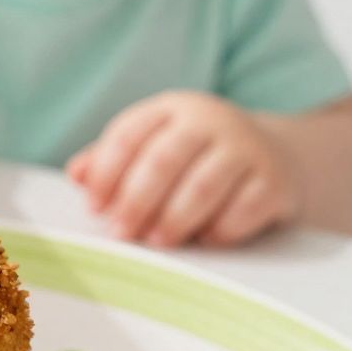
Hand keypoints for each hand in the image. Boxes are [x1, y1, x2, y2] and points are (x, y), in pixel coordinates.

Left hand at [67, 93, 299, 247]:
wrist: (272, 155)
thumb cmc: (195, 157)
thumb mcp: (154, 146)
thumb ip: (112, 160)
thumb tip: (77, 175)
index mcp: (172, 108)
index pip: (129, 135)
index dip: (106, 173)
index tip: (94, 208)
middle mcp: (211, 120)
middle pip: (164, 160)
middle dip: (136, 201)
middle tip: (121, 233)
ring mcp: (247, 148)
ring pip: (203, 185)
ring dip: (175, 219)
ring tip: (159, 242)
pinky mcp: (274, 180)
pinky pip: (243, 209)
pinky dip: (220, 230)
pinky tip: (204, 241)